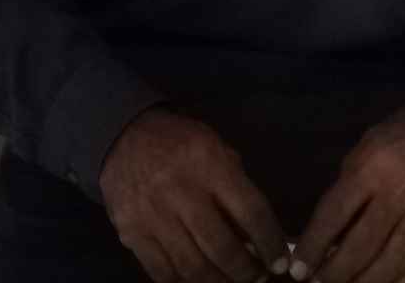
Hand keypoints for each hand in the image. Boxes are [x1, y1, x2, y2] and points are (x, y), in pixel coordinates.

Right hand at [99, 105, 290, 282]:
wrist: (124, 137)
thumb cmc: (180, 143)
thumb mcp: (215, 147)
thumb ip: (235, 185)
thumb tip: (259, 233)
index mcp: (209, 163)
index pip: (250, 210)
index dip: (270, 241)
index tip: (280, 260)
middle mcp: (181, 190)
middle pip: (221, 246)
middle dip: (245, 271)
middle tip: (257, 278)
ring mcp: (153, 215)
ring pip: (192, 267)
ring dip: (218, 282)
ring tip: (231, 282)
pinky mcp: (131, 233)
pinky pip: (162, 272)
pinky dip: (185, 282)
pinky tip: (199, 280)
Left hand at [290, 106, 404, 282]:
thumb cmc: (394, 141)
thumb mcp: (362, 152)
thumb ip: (346, 191)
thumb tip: (325, 238)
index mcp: (372, 168)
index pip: (336, 213)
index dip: (314, 244)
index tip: (298, 269)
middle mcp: (398, 193)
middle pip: (363, 245)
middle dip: (336, 272)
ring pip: (392, 262)